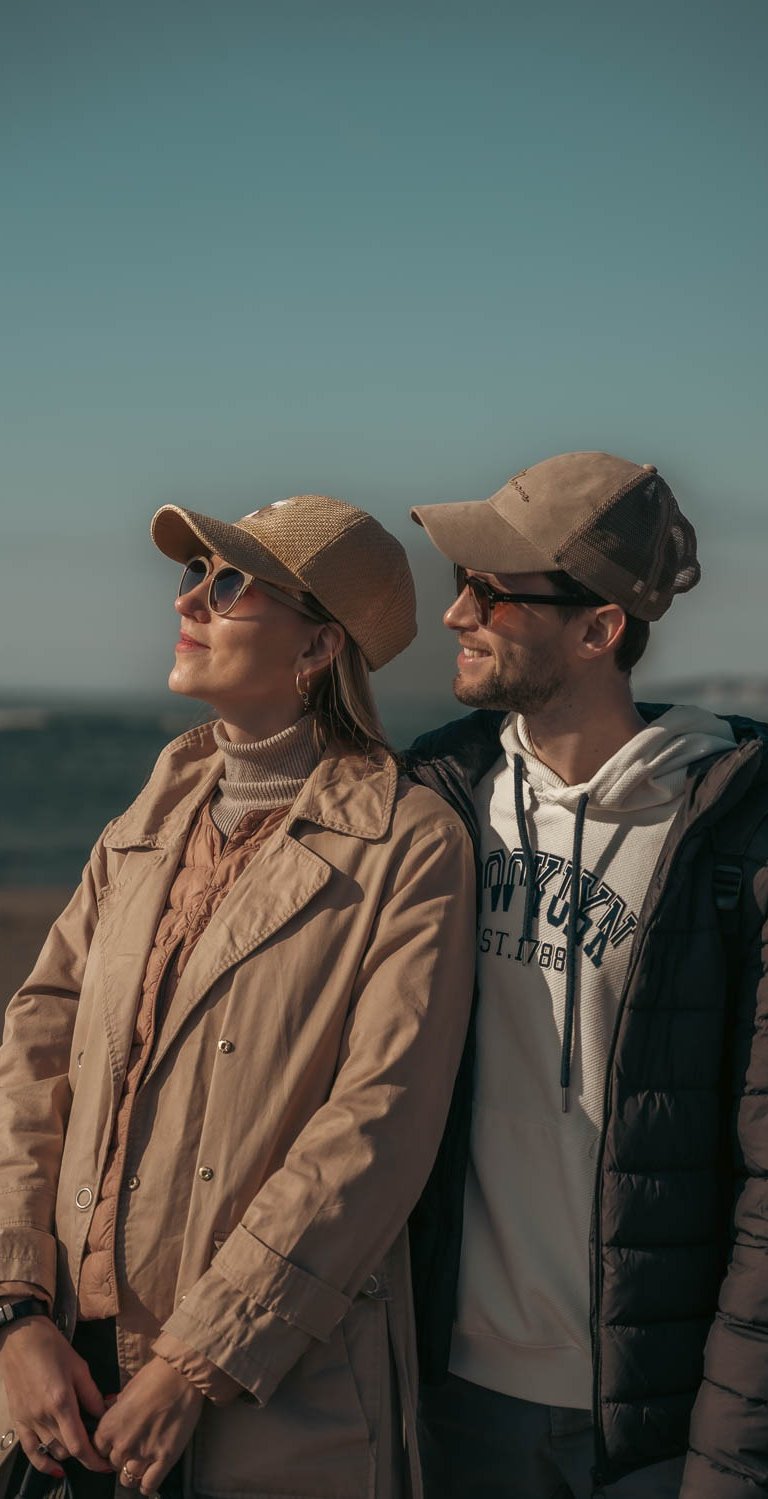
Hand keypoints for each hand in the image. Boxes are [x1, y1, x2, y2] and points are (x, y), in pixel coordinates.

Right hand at [0, 1317, 111, 1476]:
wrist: (20, 1338)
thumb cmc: (52, 1348)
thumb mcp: (79, 1367)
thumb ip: (92, 1395)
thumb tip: (105, 1414)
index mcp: (61, 1402)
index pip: (79, 1444)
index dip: (94, 1460)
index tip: (107, 1464)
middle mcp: (43, 1417)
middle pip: (68, 1449)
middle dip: (86, 1451)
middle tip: (99, 1443)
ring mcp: (28, 1421)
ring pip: (52, 1450)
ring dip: (69, 1452)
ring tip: (81, 1442)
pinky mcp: (18, 1421)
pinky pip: (30, 1451)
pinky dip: (43, 1463)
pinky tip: (56, 1468)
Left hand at [93, 1357, 203, 1495]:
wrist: (182, 1375)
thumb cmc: (154, 1377)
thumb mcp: (126, 1390)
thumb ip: (114, 1408)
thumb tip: (108, 1409)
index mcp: (109, 1427)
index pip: (97, 1450)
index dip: (107, 1446)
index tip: (114, 1442)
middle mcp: (122, 1445)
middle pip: (113, 1464)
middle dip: (121, 1457)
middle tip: (133, 1446)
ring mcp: (143, 1454)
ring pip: (127, 1479)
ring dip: (132, 1471)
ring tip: (141, 1461)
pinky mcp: (165, 1459)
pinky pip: (148, 1485)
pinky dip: (147, 1484)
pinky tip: (150, 1475)